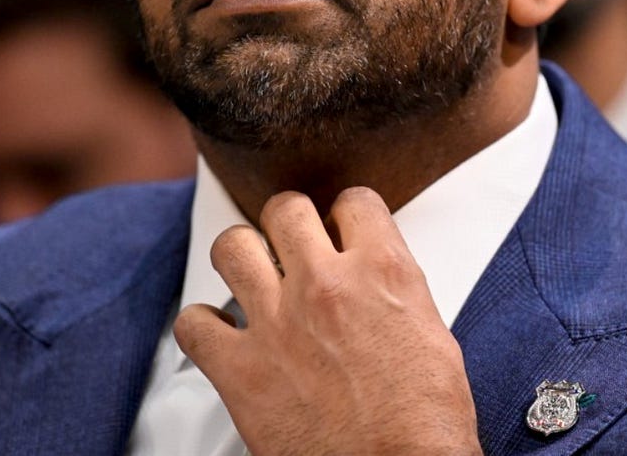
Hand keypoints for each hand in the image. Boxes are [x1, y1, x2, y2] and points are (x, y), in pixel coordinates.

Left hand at [174, 186, 481, 455]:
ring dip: (241, 259)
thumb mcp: (433, 334)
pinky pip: (194, 323)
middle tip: (291, 246)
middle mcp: (326, 285)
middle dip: (288, 224)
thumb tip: (374, 285)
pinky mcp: (240, 370)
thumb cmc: (424, 424)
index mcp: (383, 271)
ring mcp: (277, 323)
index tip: (340, 231)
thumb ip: (395, 293)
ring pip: (232, 247)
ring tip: (251, 278)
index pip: (354, 201)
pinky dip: (201, 326)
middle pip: (285, 210)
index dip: (345, 216)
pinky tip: (220, 335)